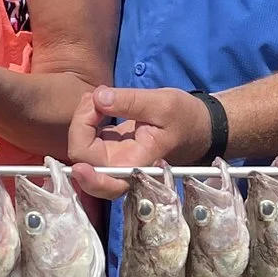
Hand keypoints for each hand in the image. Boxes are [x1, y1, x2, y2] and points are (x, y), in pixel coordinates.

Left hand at [66, 84, 211, 198]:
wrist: (197, 124)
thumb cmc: (186, 118)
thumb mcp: (163, 104)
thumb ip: (130, 101)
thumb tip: (99, 98)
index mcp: (137, 164)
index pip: (104, 180)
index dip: (86, 174)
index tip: (79, 160)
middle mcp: (122, 166)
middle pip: (83, 159)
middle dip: (80, 125)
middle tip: (95, 98)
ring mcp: (115, 157)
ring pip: (82, 147)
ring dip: (82, 119)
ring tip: (98, 96)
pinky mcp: (111, 147)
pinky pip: (88, 137)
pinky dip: (87, 118)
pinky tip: (99, 101)